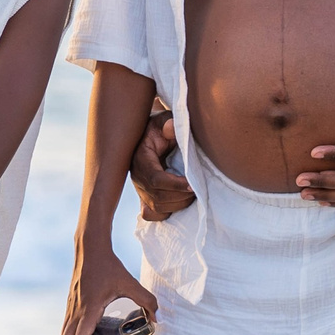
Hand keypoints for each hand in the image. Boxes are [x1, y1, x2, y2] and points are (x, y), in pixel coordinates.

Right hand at [64, 244, 156, 334]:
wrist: (90, 249)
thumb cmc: (108, 266)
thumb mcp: (129, 283)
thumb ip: (146, 300)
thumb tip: (157, 317)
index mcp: (89, 308)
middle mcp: (76, 310)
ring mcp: (71, 306)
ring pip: (63, 333)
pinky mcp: (70, 302)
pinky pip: (67, 323)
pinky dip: (75, 331)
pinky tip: (91, 327)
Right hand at [129, 105, 193, 219]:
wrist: (151, 136)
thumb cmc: (161, 127)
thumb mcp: (164, 119)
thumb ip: (168, 122)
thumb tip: (170, 128)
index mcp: (140, 159)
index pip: (156, 179)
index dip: (175, 185)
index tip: (192, 185)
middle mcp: (137, 177)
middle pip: (158, 198)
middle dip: (181, 197)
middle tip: (198, 190)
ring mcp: (139, 190)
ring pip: (157, 208)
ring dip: (178, 205)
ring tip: (193, 194)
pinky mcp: (143, 198)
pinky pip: (152, 215)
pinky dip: (167, 213)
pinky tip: (179, 202)